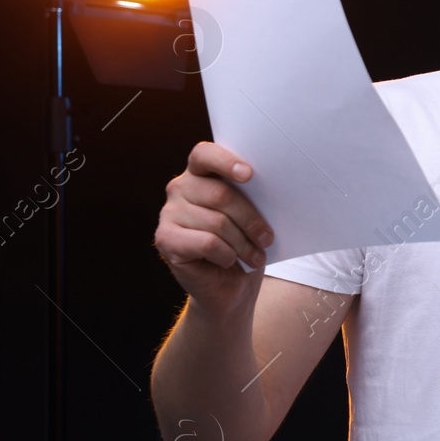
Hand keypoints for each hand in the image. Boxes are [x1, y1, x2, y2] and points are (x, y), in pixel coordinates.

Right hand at [154, 142, 272, 313]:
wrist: (230, 286)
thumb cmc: (245, 244)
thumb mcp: (254, 216)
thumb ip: (253, 197)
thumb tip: (275, 190)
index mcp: (201, 173)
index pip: (205, 154)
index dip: (226, 162)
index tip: (250, 175)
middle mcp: (180, 188)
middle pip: (221, 194)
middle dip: (251, 219)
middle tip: (267, 238)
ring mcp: (168, 213)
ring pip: (217, 222)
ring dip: (243, 244)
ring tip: (255, 256)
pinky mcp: (164, 239)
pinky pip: (206, 243)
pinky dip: (226, 255)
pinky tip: (230, 261)